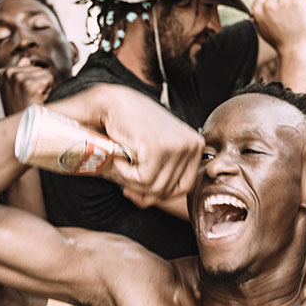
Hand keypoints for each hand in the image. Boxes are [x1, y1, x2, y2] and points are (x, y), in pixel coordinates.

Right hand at [0, 57, 54, 115]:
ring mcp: (18, 78)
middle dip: (40, 83)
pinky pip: (49, 79)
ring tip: (34, 99)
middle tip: (31, 98)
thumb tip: (25, 59)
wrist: (22, 127)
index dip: (32, 81)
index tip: (24, 94)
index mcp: (4, 72)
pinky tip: (38, 99)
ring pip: (45, 73)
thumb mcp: (15, 90)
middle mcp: (9, 73)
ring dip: (45, 87)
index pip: (29, 66)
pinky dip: (48, 90)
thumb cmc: (20, 110)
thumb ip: (20, 72)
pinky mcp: (29, 84)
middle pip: (39, 69)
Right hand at [50, 84, 204, 204]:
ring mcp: (178, 146)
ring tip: (121, 164)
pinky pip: (143, 180)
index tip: (138, 190)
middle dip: (142, 192)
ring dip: (131, 182)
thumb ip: (162, 174)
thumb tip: (150, 202)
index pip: (184, 187)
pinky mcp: (160, 148)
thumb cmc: (130, 126)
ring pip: (155, 188)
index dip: (158, 194)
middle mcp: (192, 145)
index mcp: (195, 145)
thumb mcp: (155, 152)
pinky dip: (125, 175)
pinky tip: (119, 159)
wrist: (110, 103)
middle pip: (169, 190)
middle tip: (125, 181)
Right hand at [252, 0, 305, 54]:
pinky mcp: (297, 2)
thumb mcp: (263, 29)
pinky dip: (304, 2)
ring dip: (294, 2)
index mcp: (258, 11)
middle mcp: (269, 5)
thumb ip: (261, 14)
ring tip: (295, 18)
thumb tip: (261, 2)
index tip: (277, 10)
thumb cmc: (280, 42)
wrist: (295, 50)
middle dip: (283, 1)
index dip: (271, 1)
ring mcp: (283, 2)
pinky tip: (303, 15)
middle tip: (288, 18)